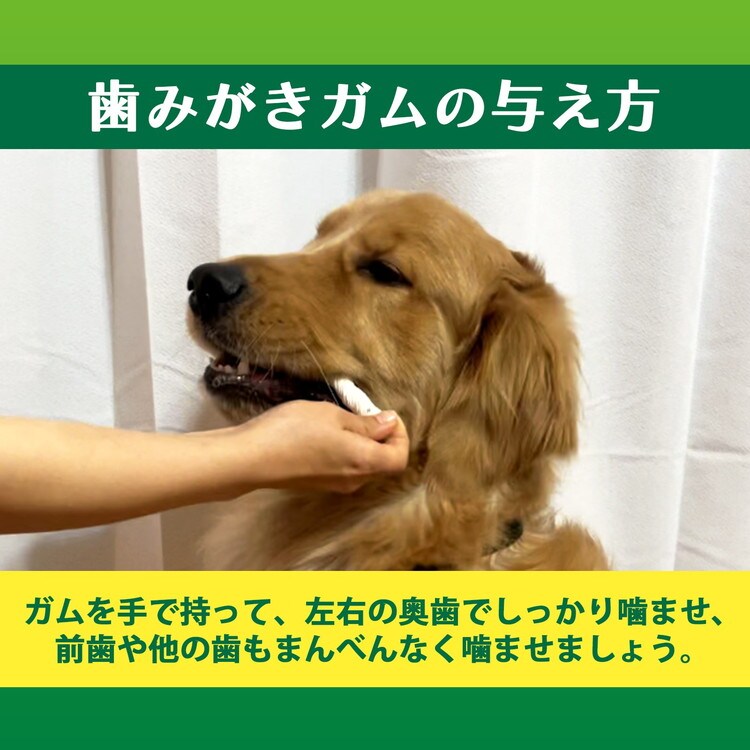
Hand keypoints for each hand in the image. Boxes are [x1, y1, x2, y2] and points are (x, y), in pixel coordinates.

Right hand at [226, 400, 409, 492]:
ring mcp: (334, 485)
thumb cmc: (292, 432)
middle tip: (359, 410)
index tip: (383, 414)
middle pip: (383, 462)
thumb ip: (365, 423)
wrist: (250, 459)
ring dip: (359, 441)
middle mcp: (354, 480)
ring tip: (338, 418)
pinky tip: (322, 432)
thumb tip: (389, 423)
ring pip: (362, 464)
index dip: (400, 435)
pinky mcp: (318, 484)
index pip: (400, 457)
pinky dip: (343, 449)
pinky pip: (343, 467)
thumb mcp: (332, 415)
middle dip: (379, 435)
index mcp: (363, 462)